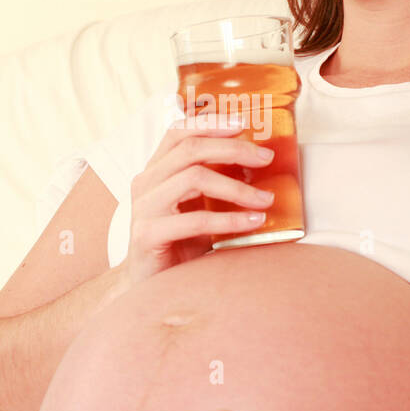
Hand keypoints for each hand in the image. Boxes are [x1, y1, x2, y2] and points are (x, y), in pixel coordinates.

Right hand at [123, 107, 276, 287]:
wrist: (150, 287)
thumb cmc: (180, 244)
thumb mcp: (199, 207)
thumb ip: (216, 183)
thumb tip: (260, 165)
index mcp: (156, 171)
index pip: (178, 132)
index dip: (211, 123)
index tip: (245, 124)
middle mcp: (145, 183)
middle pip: (190, 149)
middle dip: (234, 149)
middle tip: (266, 158)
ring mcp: (144, 208)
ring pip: (193, 178)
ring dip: (236, 187)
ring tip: (265, 199)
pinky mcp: (147, 235)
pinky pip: (195, 220)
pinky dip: (229, 220)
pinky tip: (253, 223)